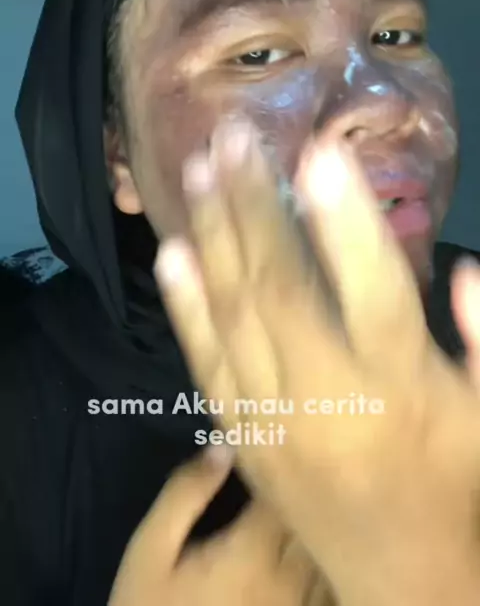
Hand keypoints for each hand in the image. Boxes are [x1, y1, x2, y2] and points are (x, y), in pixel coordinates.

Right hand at [108, 447, 330, 605]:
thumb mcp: (151, 550)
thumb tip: (225, 446)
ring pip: (333, 555)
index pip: (288, 495)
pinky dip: (331, 565)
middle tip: (305, 460)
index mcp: (251, 552)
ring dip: (327, 524)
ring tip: (320, 496)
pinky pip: (331, 590)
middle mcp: (287, 581)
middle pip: (319, 520)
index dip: (290, 467)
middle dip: (314, 490)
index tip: (281, 444)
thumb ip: (186, 493)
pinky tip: (321, 546)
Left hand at [156, 119, 479, 605]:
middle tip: (232, 135)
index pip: (374, 291)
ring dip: (212, 236)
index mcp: (402, 386)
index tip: (319, 150)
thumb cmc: (454, 481)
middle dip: (254, 203)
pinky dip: (187, 307)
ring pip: (234, 316)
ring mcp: (275, 418)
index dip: (346, 218)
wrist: (398, 574)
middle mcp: (331, 397)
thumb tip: (466, 266)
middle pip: (283, 288)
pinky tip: (172, 255)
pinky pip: (207, 365)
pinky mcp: (242, 436)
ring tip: (196, 169)